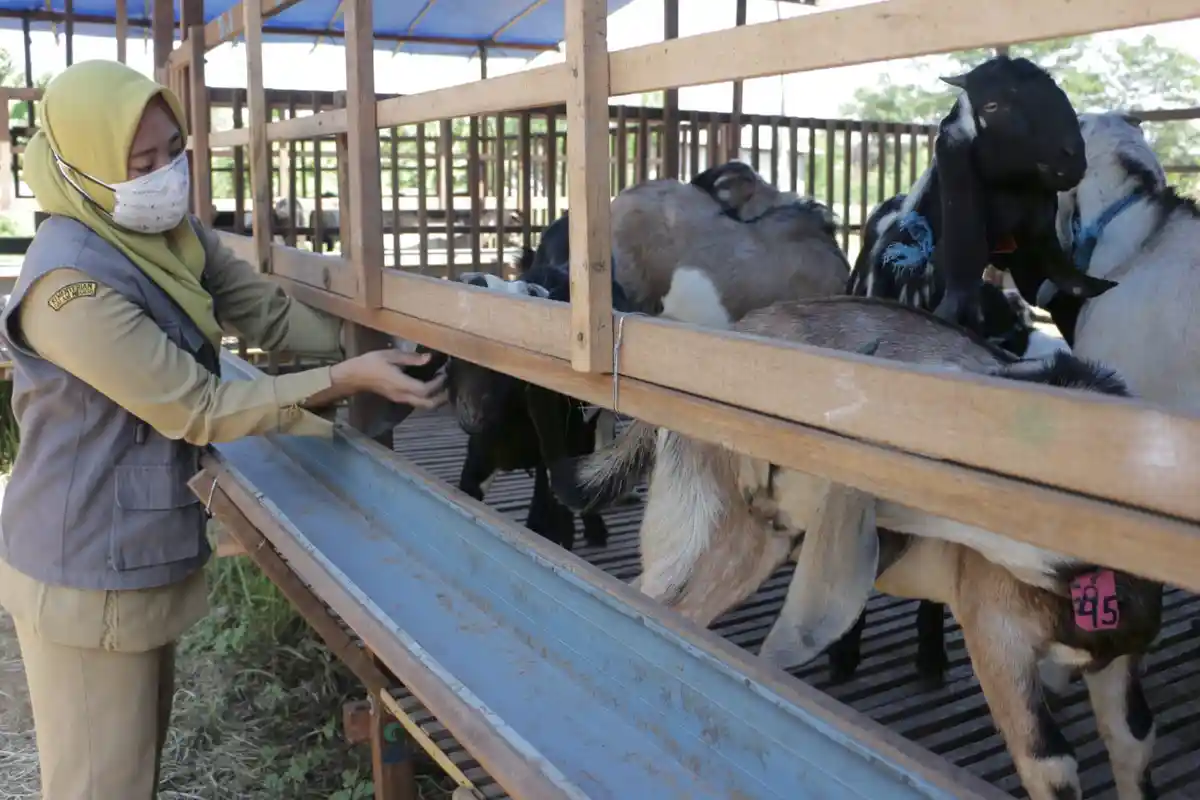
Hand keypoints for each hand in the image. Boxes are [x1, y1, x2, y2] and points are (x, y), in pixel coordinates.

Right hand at [331, 349, 448, 408]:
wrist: (354, 376)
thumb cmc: (370, 363)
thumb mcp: (390, 355)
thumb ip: (411, 358)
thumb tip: (429, 357)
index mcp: (400, 384)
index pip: (425, 390)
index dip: (438, 384)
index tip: (444, 372)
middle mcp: (402, 395)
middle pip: (428, 404)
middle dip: (442, 396)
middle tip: (449, 383)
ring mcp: (401, 399)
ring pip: (424, 406)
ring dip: (436, 398)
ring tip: (442, 384)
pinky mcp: (399, 398)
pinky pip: (418, 402)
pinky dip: (428, 397)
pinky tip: (431, 385)